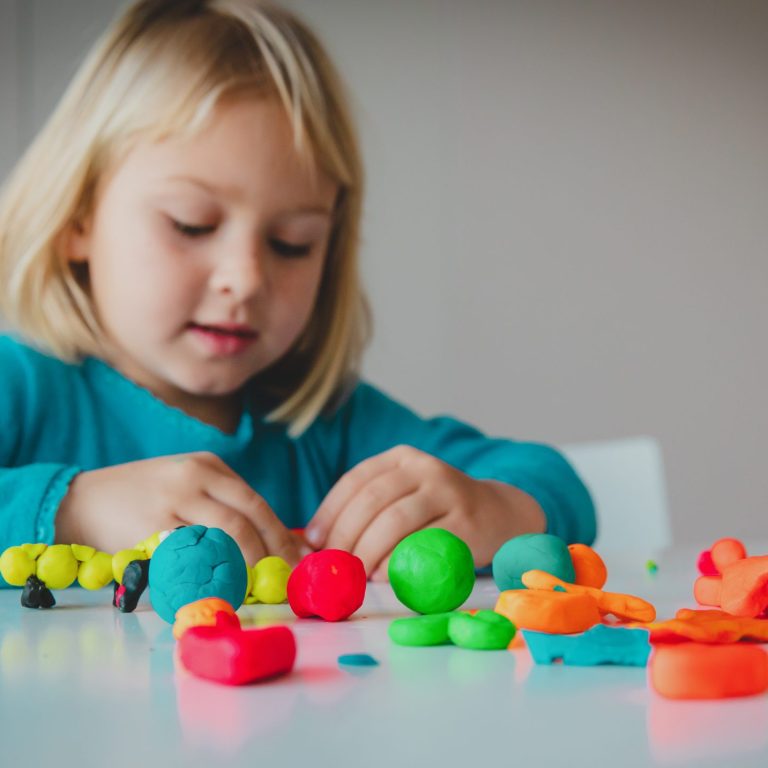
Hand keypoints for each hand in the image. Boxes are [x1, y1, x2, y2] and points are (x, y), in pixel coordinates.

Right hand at [55, 452, 303, 565]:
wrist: (79, 501)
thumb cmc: (140, 497)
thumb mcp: (183, 483)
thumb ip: (219, 503)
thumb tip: (266, 541)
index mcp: (207, 465)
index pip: (255, 502)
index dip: (280, 533)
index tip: (298, 557)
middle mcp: (194, 477)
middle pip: (248, 516)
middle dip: (273, 550)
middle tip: (286, 577)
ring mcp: (173, 501)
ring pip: (227, 535)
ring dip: (248, 565)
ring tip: (257, 586)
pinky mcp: (152, 528)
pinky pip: (194, 555)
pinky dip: (213, 573)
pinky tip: (222, 587)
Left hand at [305, 445, 545, 579]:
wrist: (499, 515)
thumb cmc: (438, 512)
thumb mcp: (405, 495)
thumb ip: (369, 510)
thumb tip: (315, 543)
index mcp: (401, 457)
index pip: (356, 480)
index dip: (329, 512)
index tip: (313, 542)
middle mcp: (424, 467)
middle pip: (372, 500)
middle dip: (345, 536)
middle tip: (333, 566)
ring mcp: (448, 491)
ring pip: (395, 520)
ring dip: (368, 551)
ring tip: (355, 574)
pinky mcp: (466, 521)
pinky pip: (423, 543)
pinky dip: (397, 562)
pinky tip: (383, 576)